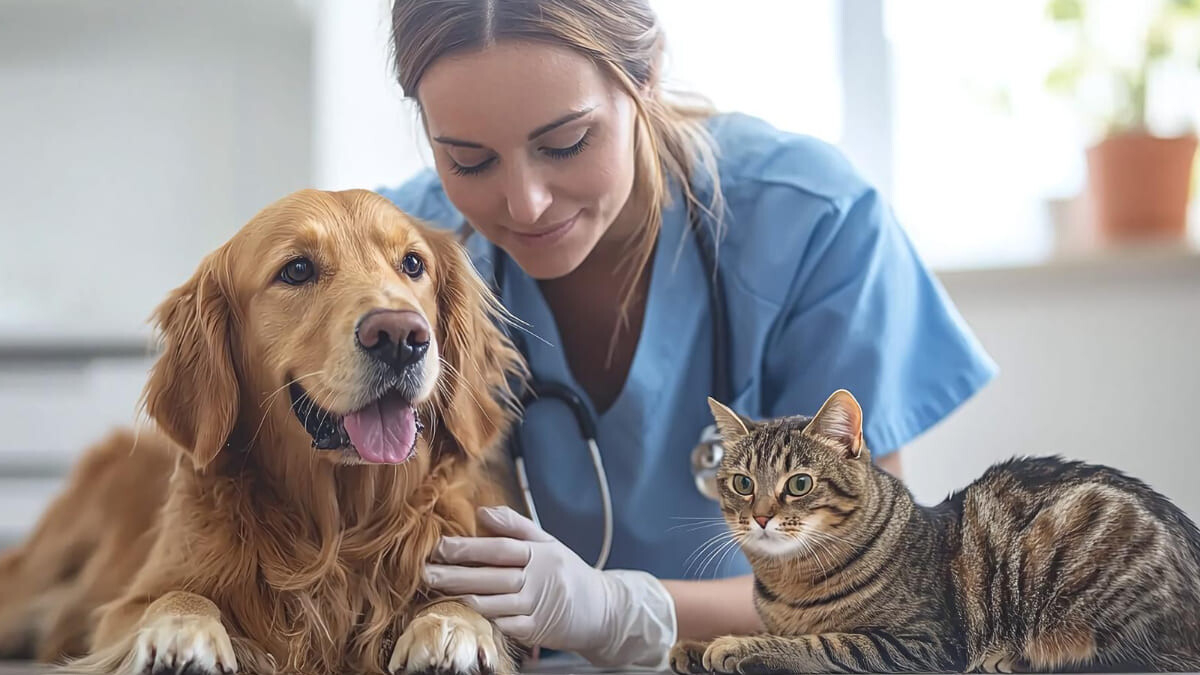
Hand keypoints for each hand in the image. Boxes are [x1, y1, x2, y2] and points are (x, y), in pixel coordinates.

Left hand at [422, 505, 676, 668]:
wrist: (602, 609)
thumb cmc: (566, 572)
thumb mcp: (548, 542)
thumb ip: (516, 526)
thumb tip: (482, 511)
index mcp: (540, 553)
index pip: (499, 548)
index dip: (468, 547)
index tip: (440, 546)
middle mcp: (539, 579)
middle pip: (491, 577)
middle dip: (455, 575)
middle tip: (425, 572)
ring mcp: (537, 607)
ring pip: (493, 603)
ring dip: (462, 598)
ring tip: (435, 592)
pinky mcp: (536, 631)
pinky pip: (504, 625)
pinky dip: (483, 619)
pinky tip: (462, 613)